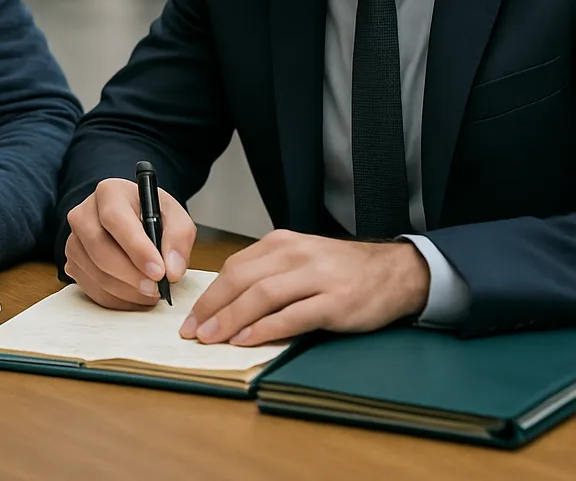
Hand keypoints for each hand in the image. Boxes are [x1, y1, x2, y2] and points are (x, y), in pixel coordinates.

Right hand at [64, 178, 195, 309]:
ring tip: (151, 294)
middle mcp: (84, 213)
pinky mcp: (73, 263)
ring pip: (94, 272)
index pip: (115, 218)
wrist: (133, 221)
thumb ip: (179, 238)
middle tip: (156, 289)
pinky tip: (136, 296)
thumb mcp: (175, 217)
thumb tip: (172, 270)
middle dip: (130, 274)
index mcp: (109, 192)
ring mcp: (74, 240)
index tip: (159, 271)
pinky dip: (116, 300)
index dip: (136, 247)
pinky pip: (90, 288)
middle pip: (98, 247)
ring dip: (126, 291)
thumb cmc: (152, 216)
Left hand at [180, 229, 429, 345]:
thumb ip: (266, 272)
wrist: (394, 272)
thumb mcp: (299, 259)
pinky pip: (293, 316)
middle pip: (242, 280)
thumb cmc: (340, 270)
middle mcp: (295, 255)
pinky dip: (265, 329)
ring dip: (231, 319)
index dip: (210, 293)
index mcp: (281, 244)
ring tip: (211, 338)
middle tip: (192, 331)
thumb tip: (225, 300)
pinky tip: (246, 340)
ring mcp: (316, 277)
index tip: (191, 316)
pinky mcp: (335, 302)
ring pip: (262, 296)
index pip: (235, 267)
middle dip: (212, 307)